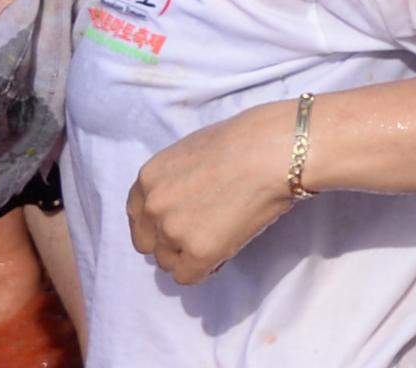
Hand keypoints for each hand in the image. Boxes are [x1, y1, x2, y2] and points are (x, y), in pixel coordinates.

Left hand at [127, 98, 295, 284]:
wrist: (277, 150)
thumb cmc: (250, 138)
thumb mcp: (196, 150)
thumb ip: (179, 178)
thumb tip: (188, 197)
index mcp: (148, 177)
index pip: (139, 216)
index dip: (160, 221)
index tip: (183, 220)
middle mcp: (152, 206)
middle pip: (148, 243)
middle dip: (171, 241)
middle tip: (204, 230)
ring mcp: (172, 231)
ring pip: (168, 262)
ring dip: (190, 255)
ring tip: (222, 235)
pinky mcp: (198, 252)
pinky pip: (189, 277)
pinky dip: (206, 267)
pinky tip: (226, 249)